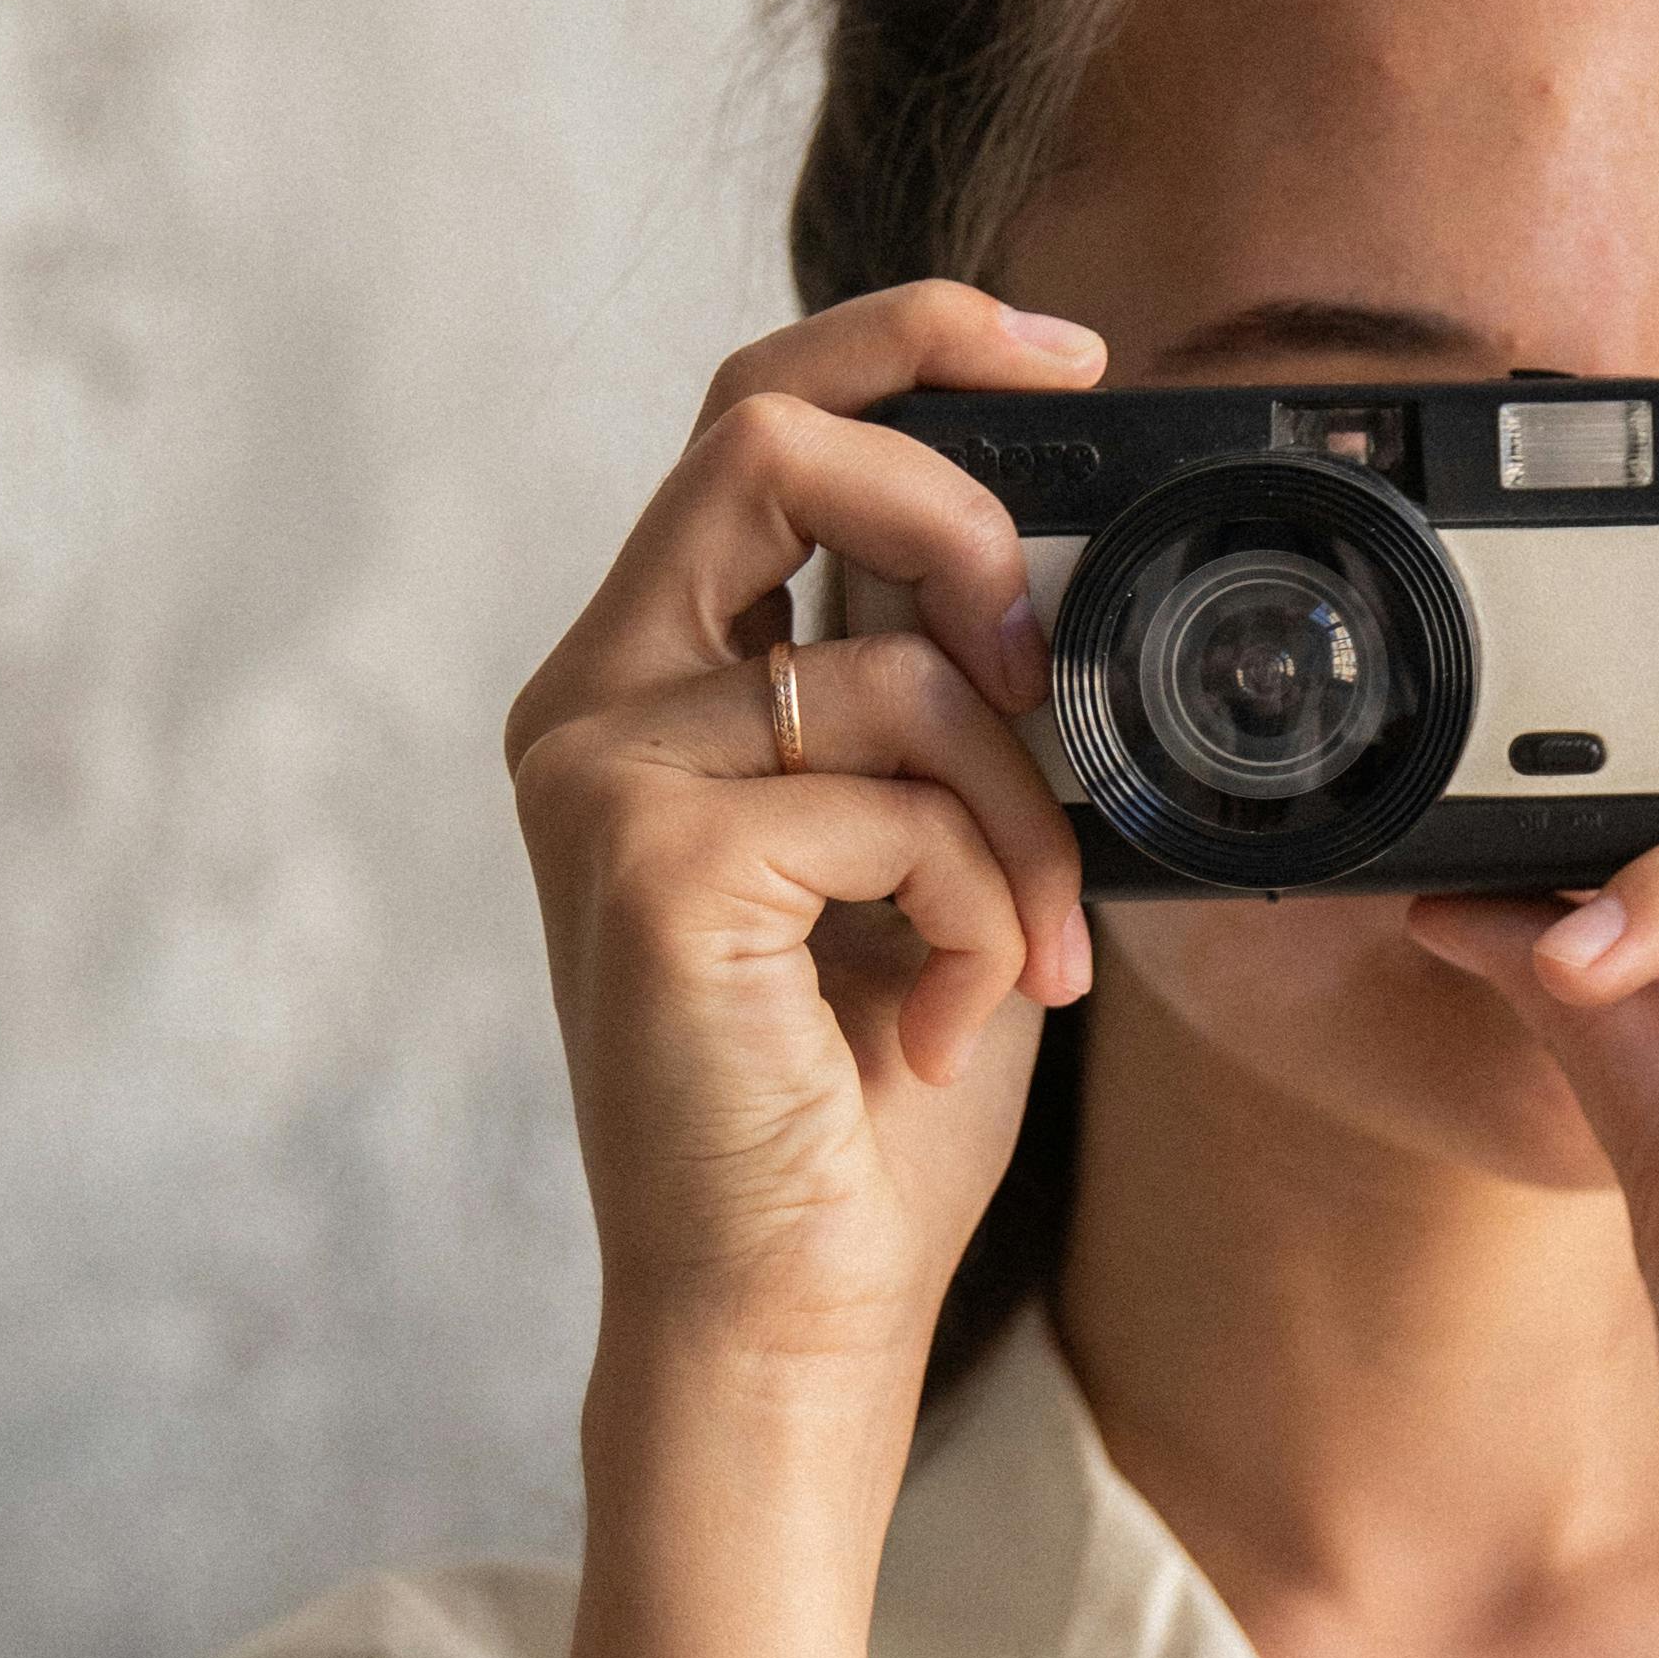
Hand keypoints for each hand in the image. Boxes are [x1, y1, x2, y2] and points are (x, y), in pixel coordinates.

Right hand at [505, 287, 1100, 1401]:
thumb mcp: (930, 852)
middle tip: (1054, 653)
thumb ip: (945, 698)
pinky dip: (979, 902)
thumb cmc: (861, 1110)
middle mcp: (593, 703)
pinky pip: (894, 798)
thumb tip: (1051, 562)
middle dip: (957, 508)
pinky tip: (954, 1015)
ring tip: (1029, 954)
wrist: (790, 1313)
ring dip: (1022, 811)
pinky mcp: (646, 854)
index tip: (1065, 358)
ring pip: (885, 663)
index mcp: (651, 684)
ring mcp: (599, 771)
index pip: (755, 421)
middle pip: (766, 436)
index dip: (908, 344)